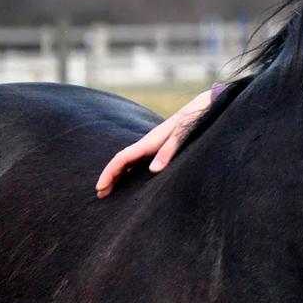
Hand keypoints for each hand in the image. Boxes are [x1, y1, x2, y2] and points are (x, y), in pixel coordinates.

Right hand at [95, 89, 213, 197]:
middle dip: (109, 177)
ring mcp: (152, 145)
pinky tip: (130, 179)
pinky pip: (138, 161)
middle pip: (121, 161)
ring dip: (118, 175)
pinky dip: (129, 171)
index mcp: (149, 142)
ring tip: (110, 190)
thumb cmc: (192, 121)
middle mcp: (147, 144)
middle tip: (100, 195)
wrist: (202, 107)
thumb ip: (168, 151)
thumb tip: (153, 171)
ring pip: (128, 161)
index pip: (122, 158)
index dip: (109, 173)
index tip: (100, 187)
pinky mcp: (160, 146)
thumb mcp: (181, 135)